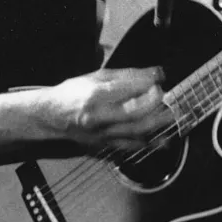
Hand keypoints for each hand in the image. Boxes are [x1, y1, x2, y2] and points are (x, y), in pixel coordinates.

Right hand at [42, 67, 173, 151]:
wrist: (51, 118)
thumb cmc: (72, 95)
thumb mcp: (95, 77)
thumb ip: (125, 76)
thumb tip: (153, 74)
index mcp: (95, 96)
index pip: (128, 88)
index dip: (148, 82)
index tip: (160, 76)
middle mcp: (98, 117)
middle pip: (134, 114)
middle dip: (155, 105)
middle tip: (166, 97)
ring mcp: (101, 135)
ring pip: (135, 133)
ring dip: (157, 125)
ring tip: (170, 117)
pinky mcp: (104, 147)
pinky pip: (130, 147)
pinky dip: (147, 144)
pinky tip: (160, 140)